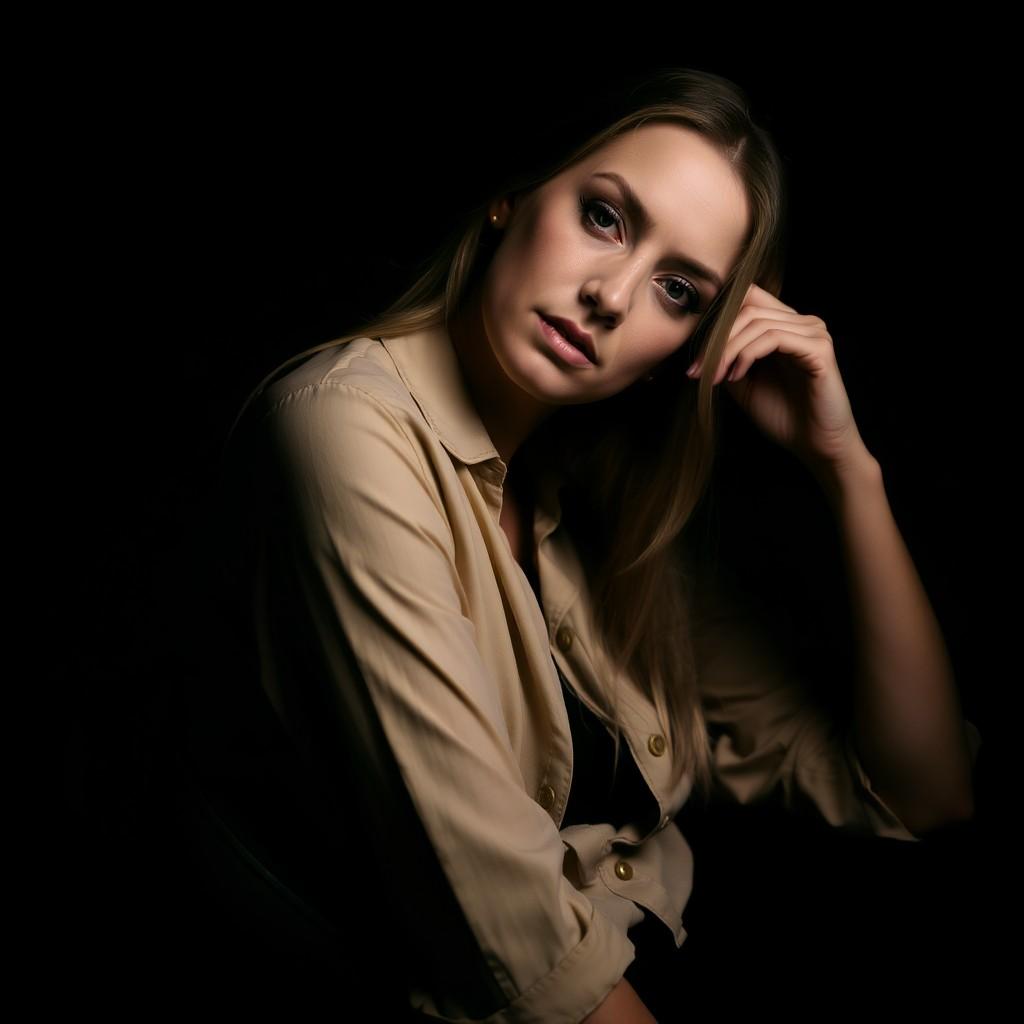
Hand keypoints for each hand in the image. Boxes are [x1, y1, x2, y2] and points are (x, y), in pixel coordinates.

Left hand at [688, 283, 871, 476]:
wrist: (814, 445)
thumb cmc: (782, 416)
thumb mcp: (742, 383)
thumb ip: (726, 357)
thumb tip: (700, 342)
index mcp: (785, 325)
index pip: (747, 297)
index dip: (716, 320)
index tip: (696, 357)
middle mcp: (802, 321)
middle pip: (747, 308)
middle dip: (716, 341)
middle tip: (698, 372)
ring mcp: (813, 332)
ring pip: (757, 323)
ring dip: (727, 351)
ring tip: (717, 379)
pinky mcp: (819, 348)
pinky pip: (774, 338)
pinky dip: (748, 355)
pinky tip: (737, 376)